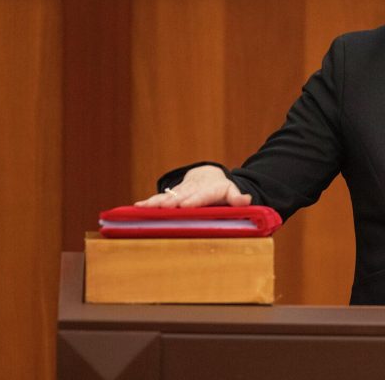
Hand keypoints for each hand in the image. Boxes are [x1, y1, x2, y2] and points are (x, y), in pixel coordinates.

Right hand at [134, 165, 251, 207]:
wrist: (207, 176)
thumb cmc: (221, 189)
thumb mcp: (231, 192)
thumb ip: (237, 198)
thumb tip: (247, 199)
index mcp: (209, 190)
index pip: (202, 196)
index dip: (194, 200)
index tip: (186, 205)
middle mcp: (192, 190)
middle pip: (181, 196)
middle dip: (171, 202)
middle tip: (163, 208)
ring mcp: (180, 192)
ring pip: (168, 197)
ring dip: (156, 202)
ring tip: (144, 207)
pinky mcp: (171, 195)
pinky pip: (159, 198)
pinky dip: (148, 203)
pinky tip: (137, 207)